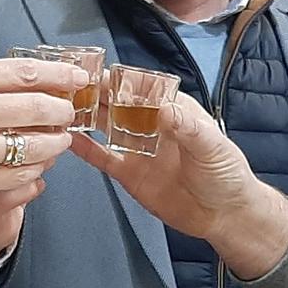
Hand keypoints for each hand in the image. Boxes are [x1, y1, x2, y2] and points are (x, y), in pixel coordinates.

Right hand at [0, 59, 80, 254]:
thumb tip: (27, 79)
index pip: (23, 72)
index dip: (59, 75)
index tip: (79, 78)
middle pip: (35, 107)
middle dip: (62, 111)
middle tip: (70, 114)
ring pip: (32, 145)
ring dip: (55, 144)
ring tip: (60, 141)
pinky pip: (17, 175)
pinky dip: (35, 170)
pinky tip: (38, 165)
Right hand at [70, 94, 287, 277]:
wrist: (225, 215)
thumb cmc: (227, 174)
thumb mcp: (212, 147)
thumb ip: (188, 128)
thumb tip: (165, 109)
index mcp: (174, 109)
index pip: (142, 87)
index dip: (120, 79)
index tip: (98, 72)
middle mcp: (152, 124)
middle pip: (117, 103)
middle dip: (95, 93)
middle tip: (69, 86)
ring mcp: (138, 148)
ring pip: (105, 126)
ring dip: (85, 116)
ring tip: (60, 106)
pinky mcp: (130, 173)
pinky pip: (103, 157)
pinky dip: (85, 149)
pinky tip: (68, 139)